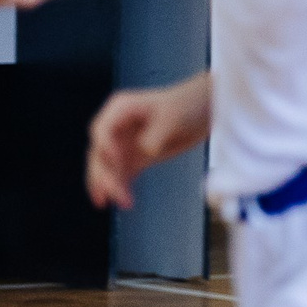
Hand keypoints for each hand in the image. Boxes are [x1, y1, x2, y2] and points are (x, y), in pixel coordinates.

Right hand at [85, 82, 212, 209]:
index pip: (102, 131)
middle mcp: (117, 127)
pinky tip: (125, 201)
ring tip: (124, 202)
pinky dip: (121, 187)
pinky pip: (121, 174)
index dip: (106, 148)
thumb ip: (156, 134)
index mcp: (121, 109)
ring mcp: (125, 143)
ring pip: (108, 168)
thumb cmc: (188, 104)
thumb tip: (147, 149)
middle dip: (105, 174)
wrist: (205, 109)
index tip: (116, 162)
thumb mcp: (173, 116)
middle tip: (115, 193)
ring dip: (111, 185)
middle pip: (101, 153)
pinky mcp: (136, 157)